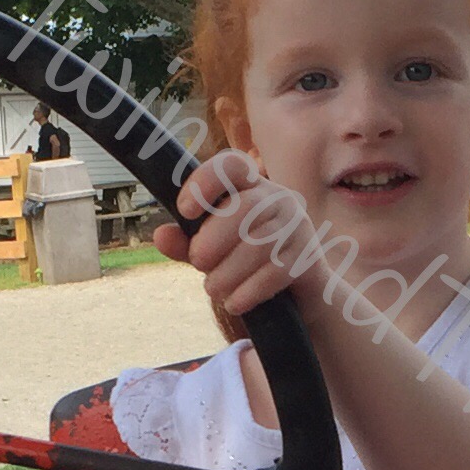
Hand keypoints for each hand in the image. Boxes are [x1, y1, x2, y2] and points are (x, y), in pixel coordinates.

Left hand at [155, 149, 319, 324]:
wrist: (300, 297)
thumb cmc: (249, 264)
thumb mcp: (214, 252)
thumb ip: (187, 243)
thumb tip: (160, 236)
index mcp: (251, 187)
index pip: (232, 165)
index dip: (206, 182)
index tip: (184, 211)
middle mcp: (278, 199)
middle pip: (245, 208)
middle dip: (214, 238)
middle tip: (197, 262)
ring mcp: (298, 227)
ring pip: (259, 244)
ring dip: (229, 271)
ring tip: (213, 289)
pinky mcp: (308, 258)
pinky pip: (276, 271)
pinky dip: (249, 290)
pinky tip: (234, 304)